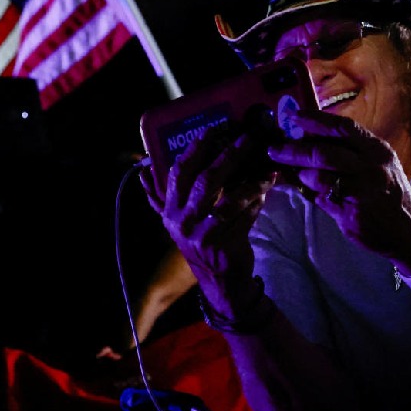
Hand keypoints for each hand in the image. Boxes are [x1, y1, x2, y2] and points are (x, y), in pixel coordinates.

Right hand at [139, 127, 276, 311]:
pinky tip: (266, 192)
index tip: (212, 130)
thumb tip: (143, 171)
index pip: (179, 173)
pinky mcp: (223, 245)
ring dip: (252, 183)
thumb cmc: (201, 242)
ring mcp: (202, 235)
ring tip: (267, 171)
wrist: (219, 280)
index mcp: (170, 211)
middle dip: (229, 156)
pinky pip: (244, 216)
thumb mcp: (177, 221)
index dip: (195, 150)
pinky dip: (256, 203)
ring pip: (230, 200)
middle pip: (206, 181)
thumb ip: (160, 197)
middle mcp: (182, 222)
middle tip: (248, 139)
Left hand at [267, 110, 410, 272]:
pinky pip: (323, 198)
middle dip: (295, 150)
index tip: (293, 116)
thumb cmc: (387, 194)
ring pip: (320, 176)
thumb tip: (308, 142)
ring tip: (293, 173)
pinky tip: (307, 191)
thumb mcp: (375, 165)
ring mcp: (363, 190)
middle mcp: (371, 166)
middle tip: (274, 149)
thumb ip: (346, 154)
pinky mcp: (354, 212)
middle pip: (325, 152)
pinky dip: (311, 193)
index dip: (315, 120)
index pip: (342, 127)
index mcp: (376, 149)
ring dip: (302, 174)